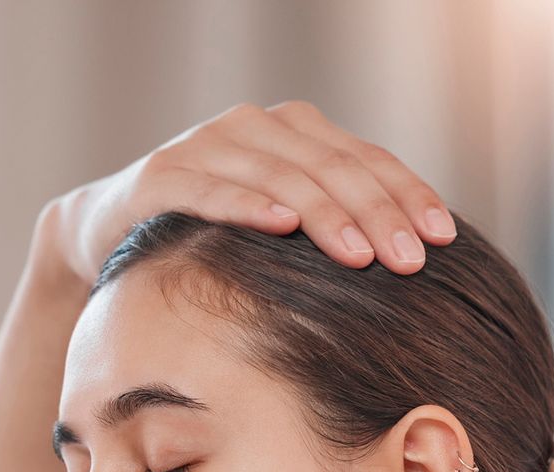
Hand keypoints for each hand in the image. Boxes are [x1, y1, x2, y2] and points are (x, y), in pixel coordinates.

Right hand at [39, 99, 456, 284]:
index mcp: (295, 132)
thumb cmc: (214, 237)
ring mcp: (206, 145)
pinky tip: (281, 226)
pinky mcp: (161, 174)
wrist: (109, 232)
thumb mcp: (282, 228)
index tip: (444, 240)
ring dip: (325, 216)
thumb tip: (416, 264)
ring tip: (361, 256)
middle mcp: (254, 126)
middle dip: (378, 214)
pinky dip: (248, 204)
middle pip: (332, 167)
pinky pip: (211, 188)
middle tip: (411, 262)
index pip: (366, 160)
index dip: (408, 195)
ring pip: (281, 177)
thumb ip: (336, 228)